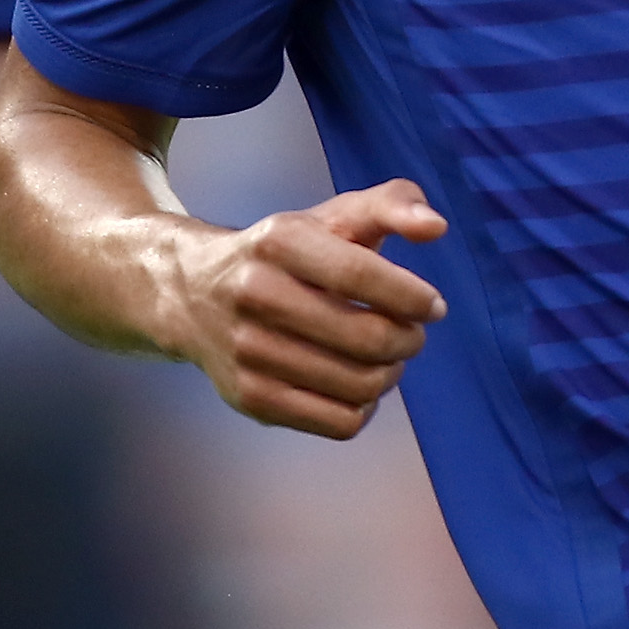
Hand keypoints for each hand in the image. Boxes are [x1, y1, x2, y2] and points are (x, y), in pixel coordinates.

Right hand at [162, 178, 447, 439]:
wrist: (192, 293)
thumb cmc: (282, 254)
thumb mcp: (330, 217)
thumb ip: (390, 205)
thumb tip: (435, 227)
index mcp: (280, 241)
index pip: (359, 274)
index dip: (411, 296)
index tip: (433, 306)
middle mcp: (257, 294)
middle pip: (366, 338)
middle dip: (408, 340)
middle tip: (411, 334)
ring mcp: (249, 351)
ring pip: (358, 386)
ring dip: (390, 375)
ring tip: (386, 358)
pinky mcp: (250, 398)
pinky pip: (339, 423)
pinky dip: (364, 407)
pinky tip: (357, 385)